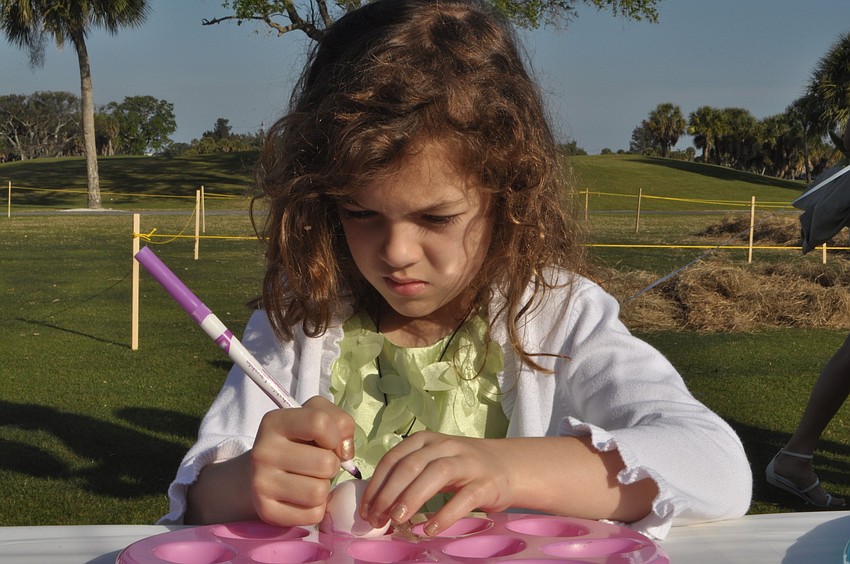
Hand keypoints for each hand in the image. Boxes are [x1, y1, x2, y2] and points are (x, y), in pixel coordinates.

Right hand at [251, 396, 355, 525]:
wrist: (262, 474)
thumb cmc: (297, 443)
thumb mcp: (316, 417)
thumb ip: (340, 422)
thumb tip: (346, 453)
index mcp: (274, 422)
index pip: (320, 423)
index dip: (334, 435)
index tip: (328, 442)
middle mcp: (263, 452)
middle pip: (325, 463)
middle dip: (331, 465)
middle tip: (318, 465)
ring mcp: (261, 483)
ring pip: (319, 492)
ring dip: (324, 487)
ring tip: (310, 480)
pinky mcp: (267, 511)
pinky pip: (313, 514)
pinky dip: (316, 508)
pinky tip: (303, 498)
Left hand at [358, 431, 514, 535]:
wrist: (507, 466)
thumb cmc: (462, 468)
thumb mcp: (433, 462)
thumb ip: (409, 475)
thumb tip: (377, 503)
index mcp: (426, 440)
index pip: (393, 459)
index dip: (376, 484)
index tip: (366, 508)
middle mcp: (445, 446)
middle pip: (410, 465)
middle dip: (388, 494)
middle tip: (376, 519)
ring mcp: (467, 463)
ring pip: (434, 475)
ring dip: (411, 498)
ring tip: (397, 520)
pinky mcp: (485, 483)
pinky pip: (463, 498)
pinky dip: (444, 515)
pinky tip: (429, 530)